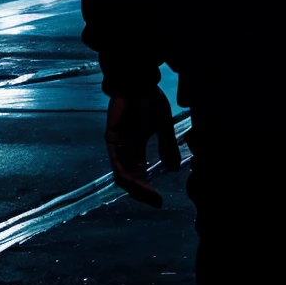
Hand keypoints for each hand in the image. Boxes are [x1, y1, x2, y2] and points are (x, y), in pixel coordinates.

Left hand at [105, 87, 182, 206]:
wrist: (139, 82)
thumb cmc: (150, 100)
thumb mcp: (163, 126)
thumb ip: (167, 146)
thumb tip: (173, 169)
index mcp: (137, 149)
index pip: (140, 176)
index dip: (148, 190)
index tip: (159, 202)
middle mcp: (126, 151)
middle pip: (130, 180)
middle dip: (142, 193)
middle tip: (155, 201)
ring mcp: (118, 146)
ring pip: (121, 174)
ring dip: (133, 186)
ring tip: (147, 193)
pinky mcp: (111, 138)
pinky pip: (115, 160)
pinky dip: (123, 172)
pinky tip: (133, 180)